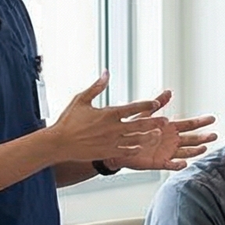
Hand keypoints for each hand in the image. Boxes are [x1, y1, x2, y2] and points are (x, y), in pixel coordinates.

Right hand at [48, 72, 171, 166]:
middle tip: (165, 120)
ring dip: (148, 137)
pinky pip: (125, 152)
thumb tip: (106, 73)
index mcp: (108, 113)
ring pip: (135, 139)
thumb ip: (97, 86)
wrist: (59, 143)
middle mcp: (113, 128)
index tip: (156, 104)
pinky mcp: (107, 152)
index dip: (146, 105)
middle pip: (139, 124)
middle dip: (154, 122)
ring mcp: (111, 141)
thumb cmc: (68, 121)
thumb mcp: (81, 99)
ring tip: (158, 135)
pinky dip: (135, 149)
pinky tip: (141, 148)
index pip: (132, 108)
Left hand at [115, 106, 217, 172]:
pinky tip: (184, 163)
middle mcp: (172, 141)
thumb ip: (158, 104)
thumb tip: (169, 91)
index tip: (212, 118)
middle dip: (203, 137)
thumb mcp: (146, 113)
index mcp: (170, 128)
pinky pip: (170, 165)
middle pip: (191, 139)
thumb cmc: (133, 129)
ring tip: (204, 148)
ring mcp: (167, 152)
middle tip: (214, 135)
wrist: (119, 145)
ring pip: (185, 152)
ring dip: (195, 151)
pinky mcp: (159, 162)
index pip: (189, 125)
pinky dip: (177, 165)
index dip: (201, 122)